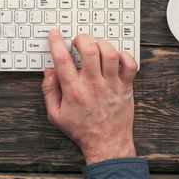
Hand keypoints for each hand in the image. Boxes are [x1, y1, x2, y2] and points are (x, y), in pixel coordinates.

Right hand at [42, 29, 138, 164]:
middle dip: (81, 39)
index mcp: (74, 90)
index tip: (55, 34)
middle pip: (89, 50)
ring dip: (101, 44)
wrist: (106, 144)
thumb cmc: (82, 130)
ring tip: (96, 47)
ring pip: (109, 54)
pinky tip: (115, 58)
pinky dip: (124, 55)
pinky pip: (130, 65)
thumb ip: (49, 92)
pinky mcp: (126, 87)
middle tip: (78, 41)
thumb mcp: (55, 115)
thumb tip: (48, 73)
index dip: (56, 42)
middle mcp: (93, 85)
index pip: (62, 59)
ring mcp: (111, 85)